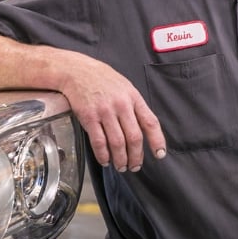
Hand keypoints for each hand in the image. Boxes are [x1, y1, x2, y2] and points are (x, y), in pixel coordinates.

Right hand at [60, 53, 166, 171]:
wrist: (78, 72)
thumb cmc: (104, 80)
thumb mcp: (126, 88)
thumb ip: (135, 107)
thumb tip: (145, 129)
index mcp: (134, 98)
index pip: (150, 122)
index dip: (157, 140)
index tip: (159, 154)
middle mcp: (122, 106)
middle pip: (134, 137)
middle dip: (136, 156)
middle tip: (135, 166)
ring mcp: (105, 112)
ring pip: (117, 142)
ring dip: (120, 159)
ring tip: (122, 167)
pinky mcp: (89, 117)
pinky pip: (98, 141)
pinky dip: (103, 155)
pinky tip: (106, 160)